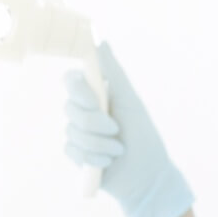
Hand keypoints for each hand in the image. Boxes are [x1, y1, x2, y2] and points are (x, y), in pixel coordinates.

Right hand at [64, 42, 193, 216]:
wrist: (147, 175)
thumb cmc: (144, 135)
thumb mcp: (130, 101)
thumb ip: (113, 73)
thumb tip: (101, 41)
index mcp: (97, 94)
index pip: (71, 80)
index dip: (79, 91)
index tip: (95, 101)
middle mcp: (85, 110)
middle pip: (69, 107)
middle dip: (95, 122)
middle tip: (116, 130)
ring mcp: (78, 132)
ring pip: (71, 131)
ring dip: (99, 143)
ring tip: (118, 150)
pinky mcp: (76, 153)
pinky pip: (71, 150)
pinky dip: (93, 157)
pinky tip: (108, 162)